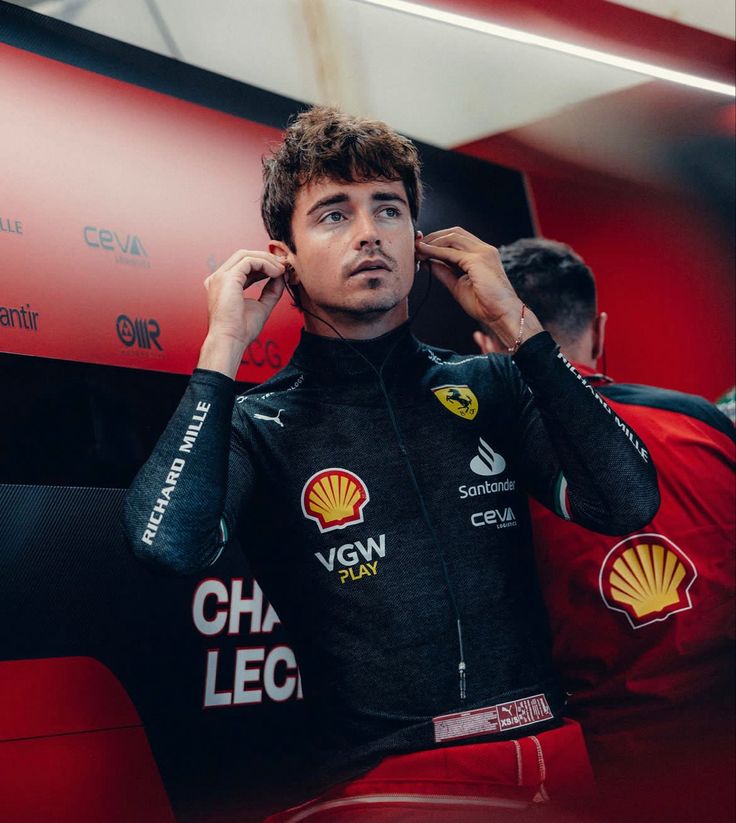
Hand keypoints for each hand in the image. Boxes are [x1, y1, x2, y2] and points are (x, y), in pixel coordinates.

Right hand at [198, 250, 285, 376]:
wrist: (231, 340)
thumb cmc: (241, 330)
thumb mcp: (261, 306)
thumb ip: (271, 291)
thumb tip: (281, 277)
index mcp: (223, 285)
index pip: (244, 266)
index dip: (263, 265)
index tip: (280, 270)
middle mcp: (218, 278)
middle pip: (244, 256)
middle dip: (266, 258)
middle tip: (284, 265)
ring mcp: (220, 276)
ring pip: (246, 255)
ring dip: (267, 260)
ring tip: (281, 270)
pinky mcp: (227, 278)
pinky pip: (249, 261)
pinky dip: (266, 264)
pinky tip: (276, 273)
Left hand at [416, 228, 541, 347]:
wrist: (501, 315)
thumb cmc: (484, 304)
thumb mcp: (458, 285)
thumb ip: (444, 271)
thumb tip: (428, 262)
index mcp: (483, 254)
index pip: (458, 238)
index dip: (438, 240)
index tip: (422, 247)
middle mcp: (484, 249)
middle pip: (454, 232)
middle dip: (433, 237)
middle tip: (416, 245)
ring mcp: (483, 253)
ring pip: (452, 237)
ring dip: (432, 242)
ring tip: (417, 249)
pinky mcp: (478, 260)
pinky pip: (451, 252)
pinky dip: (435, 251)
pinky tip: (424, 253)